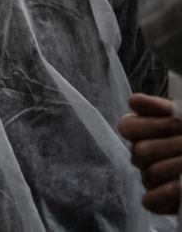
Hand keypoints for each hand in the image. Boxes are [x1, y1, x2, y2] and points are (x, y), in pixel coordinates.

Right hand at [119, 93, 181, 213]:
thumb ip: (163, 108)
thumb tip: (134, 101)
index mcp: (143, 132)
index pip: (127, 126)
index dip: (152, 125)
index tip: (178, 121)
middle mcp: (141, 156)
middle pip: (140, 150)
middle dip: (171, 145)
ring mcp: (149, 179)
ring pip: (150, 173)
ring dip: (176, 166)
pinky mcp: (159, 202)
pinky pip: (150, 201)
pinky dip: (165, 193)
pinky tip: (181, 186)